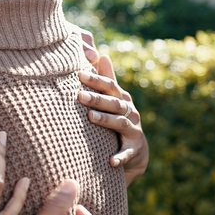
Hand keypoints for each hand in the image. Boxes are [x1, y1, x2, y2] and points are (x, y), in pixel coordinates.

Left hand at [78, 30, 148, 185]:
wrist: (136, 149)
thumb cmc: (118, 118)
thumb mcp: (113, 99)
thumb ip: (106, 78)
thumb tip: (100, 53)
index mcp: (121, 98)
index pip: (110, 86)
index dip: (96, 79)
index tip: (78, 74)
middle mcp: (130, 112)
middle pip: (114, 103)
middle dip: (97, 99)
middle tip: (79, 96)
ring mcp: (133, 130)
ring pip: (120, 123)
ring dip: (106, 120)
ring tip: (91, 118)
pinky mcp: (134, 149)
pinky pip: (127, 153)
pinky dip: (120, 157)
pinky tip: (110, 161)